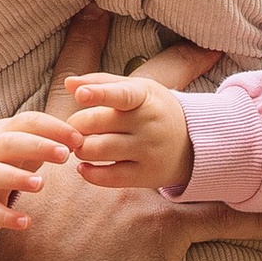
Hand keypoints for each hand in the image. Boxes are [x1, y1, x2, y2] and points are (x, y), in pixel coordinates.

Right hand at [0, 111, 86, 233]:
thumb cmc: (5, 160)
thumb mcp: (21, 143)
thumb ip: (48, 137)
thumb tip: (83, 137)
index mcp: (3, 132)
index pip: (26, 122)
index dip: (52, 128)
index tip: (78, 138)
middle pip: (7, 143)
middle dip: (36, 147)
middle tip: (64, 155)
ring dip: (16, 177)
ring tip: (40, 184)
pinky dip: (5, 216)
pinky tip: (25, 222)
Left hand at [68, 66, 195, 193]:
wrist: (192, 144)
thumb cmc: (154, 110)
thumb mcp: (137, 89)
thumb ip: (102, 83)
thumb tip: (69, 83)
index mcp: (145, 98)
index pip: (121, 95)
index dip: (99, 94)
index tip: (80, 94)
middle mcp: (148, 124)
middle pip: (96, 124)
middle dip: (77, 125)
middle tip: (78, 127)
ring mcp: (148, 151)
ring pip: (98, 150)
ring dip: (81, 149)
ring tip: (83, 145)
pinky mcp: (145, 175)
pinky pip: (108, 178)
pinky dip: (89, 173)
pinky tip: (85, 167)